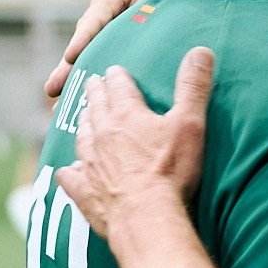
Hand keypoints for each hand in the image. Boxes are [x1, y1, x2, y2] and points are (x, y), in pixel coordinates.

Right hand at [44, 0, 185, 97]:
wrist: (192, 17)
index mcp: (114, 1)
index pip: (97, 14)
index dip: (84, 34)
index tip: (72, 53)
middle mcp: (104, 23)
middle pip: (83, 44)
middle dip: (68, 66)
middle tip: (54, 86)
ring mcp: (106, 44)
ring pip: (85, 64)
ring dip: (71, 84)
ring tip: (57, 106)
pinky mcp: (112, 63)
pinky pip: (98, 78)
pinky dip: (87, 95)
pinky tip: (75, 115)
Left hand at [57, 48, 214, 238]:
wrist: (145, 216)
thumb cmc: (170, 170)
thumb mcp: (190, 123)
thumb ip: (193, 86)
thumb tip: (200, 50)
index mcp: (126, 114)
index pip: (118, 86)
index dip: (117, 76)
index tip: (113, 69)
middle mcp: (102, 133)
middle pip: (95, 106)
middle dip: (95, 92)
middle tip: (92, 83)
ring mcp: (89, 162)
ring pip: (82, 135)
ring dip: (83, 123)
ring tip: (84, 117)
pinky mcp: (83, 190)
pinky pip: (70, 177)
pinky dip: (69, 171)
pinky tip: (68, 169)